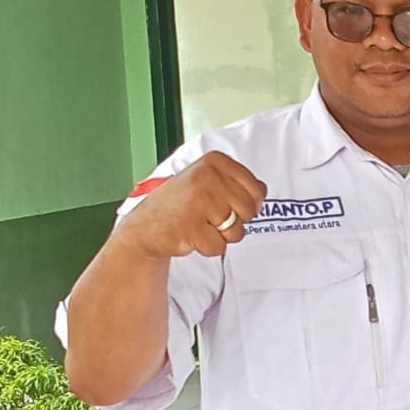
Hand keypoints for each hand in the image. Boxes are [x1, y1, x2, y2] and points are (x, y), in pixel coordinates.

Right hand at [117, 153, 266, 258]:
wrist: (147, 225)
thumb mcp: (210, 181)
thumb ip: (238, 183)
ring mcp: (199, 200)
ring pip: (237, 232)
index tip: (225, 203)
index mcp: (216, 161)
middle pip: (249, 211)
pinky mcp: (190, 226)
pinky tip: (190, 234)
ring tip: (199, 224)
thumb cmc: (182, 203)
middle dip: (233, 221)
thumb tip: (262, 191)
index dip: (247, 204)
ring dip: (220, 235)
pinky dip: (207, 247)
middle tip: (208, 216)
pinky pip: (219, 247)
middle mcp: (208, 176)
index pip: (258, 190)